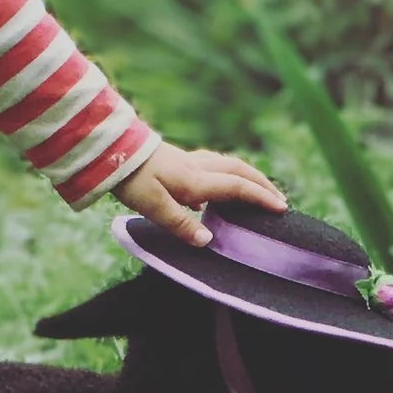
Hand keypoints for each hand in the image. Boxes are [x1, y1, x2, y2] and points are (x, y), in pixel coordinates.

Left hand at [113, 142, 285, 248]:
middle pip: (240, 171)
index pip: (237, 187)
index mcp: (196, 180)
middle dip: (262, 184)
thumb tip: (208, 240)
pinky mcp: (178, 160)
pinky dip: (227, 173)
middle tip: (279, 199)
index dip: (261, 197)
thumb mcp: (153, 207)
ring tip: (258, 191)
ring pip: (228, 165)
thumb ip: (181, 225)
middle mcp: (198, 167)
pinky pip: (214, 164)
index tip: (281, 209)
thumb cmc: (132, 179)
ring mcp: (189, 161)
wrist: (111, 152)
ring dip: (248, 176)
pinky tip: (218, 187)